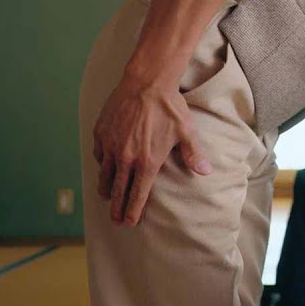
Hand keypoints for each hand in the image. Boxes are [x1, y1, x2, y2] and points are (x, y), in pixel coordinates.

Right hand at [92, 77, 210, 225]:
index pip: (138, 195)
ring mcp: (111, 146)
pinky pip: (98, 155)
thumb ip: (193, 154)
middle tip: (116, 220)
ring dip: (106, 189)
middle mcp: (126, 158)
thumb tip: (206, 171)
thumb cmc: (169, 107)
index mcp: (147, 162)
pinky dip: (102, 164)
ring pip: (105, 175)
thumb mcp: (186, 131)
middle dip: (116, 208)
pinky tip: (104, 167)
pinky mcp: (101, 133)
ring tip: (106, 198)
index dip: (133, 211)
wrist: (146, 82)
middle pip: (118, 191)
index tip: (130, 222)